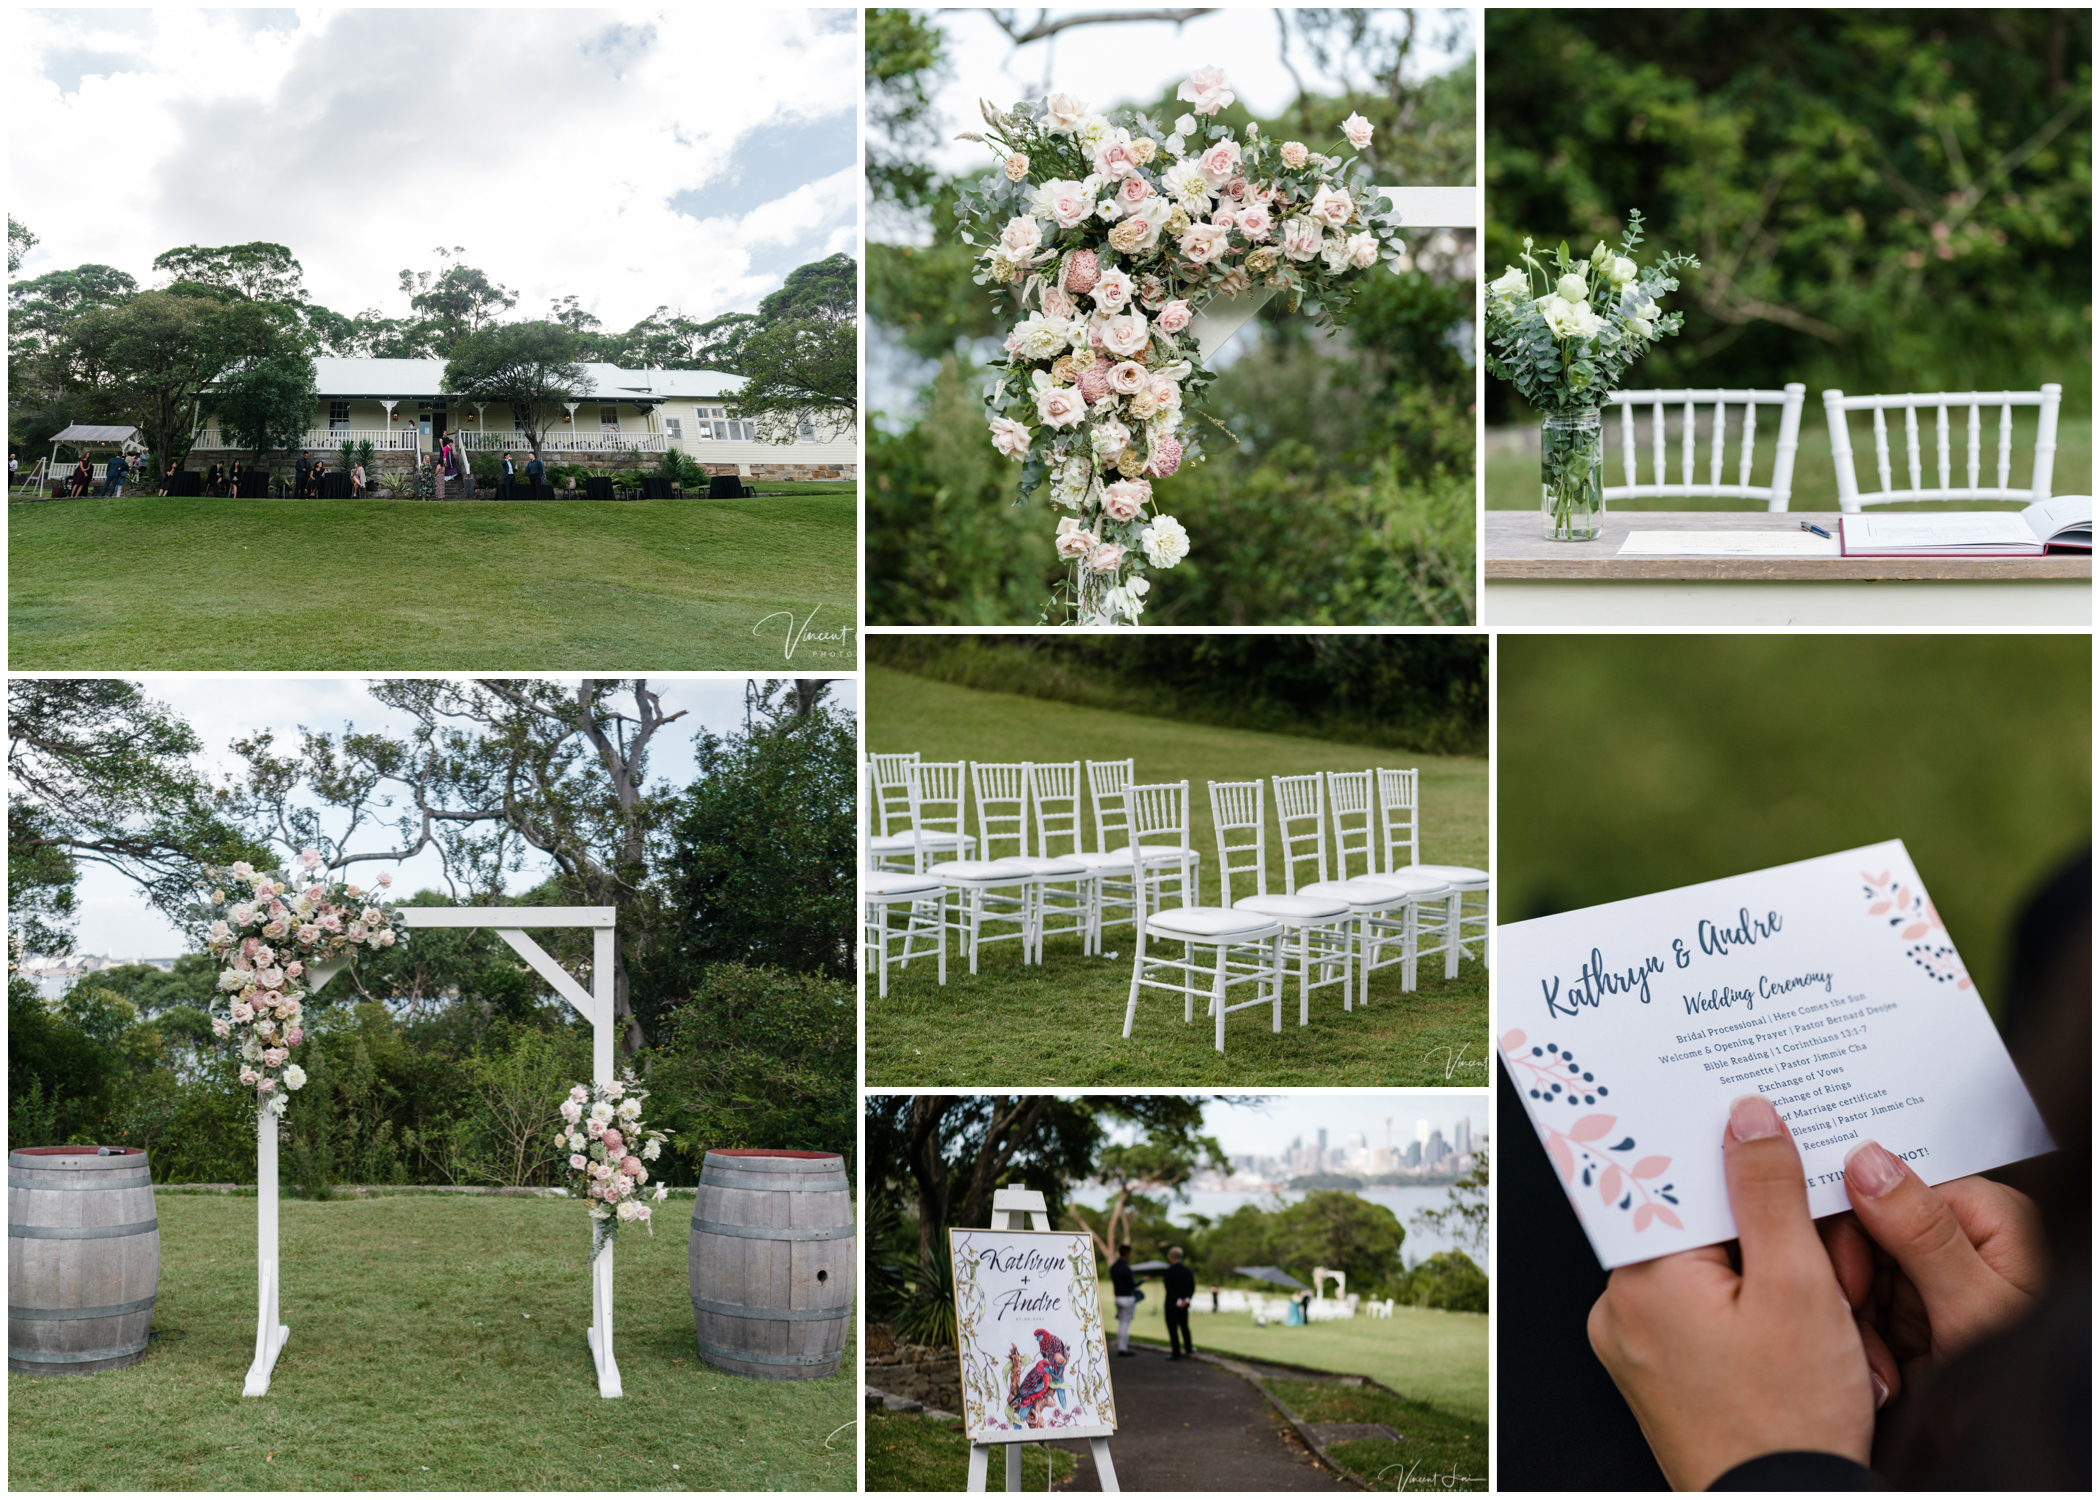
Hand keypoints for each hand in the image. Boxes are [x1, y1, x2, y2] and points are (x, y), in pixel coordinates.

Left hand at [1588, 1094, 1876, 1491]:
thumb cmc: (1790, 1420)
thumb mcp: (1797, 1287)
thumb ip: (1770, 1192)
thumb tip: (1746, 1116)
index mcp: (1641, 1275)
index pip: (1676, 1180)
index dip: (1735, 1165)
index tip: (1776, 1157)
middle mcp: (1621, 1306)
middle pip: (1699, 1227)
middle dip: (1771, 1234)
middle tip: (1831, 1267)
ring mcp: (1635, 1345)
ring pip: (1708, 1271)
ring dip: (1771, 1277)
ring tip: (1827, 1318)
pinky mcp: (1658, 1375)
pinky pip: (1701, 1316)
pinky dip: (1752, 1315)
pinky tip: (1803, 1342)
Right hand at [1819, 1148, 2044, 1394]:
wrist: (2025, 1466)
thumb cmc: (2021, 1388)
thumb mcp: (1971, 1308)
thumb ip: (1921, 1233)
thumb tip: (1868, 1160)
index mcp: (1987, 1219)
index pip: (1891, 1188)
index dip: (1855, 1229)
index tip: (1849, 1281)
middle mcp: (1959, 1242)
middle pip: (1866, 1230)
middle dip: (1853, 1283)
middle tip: (1855, 1323)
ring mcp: (1935, 1279)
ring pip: (1856, 1271)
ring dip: (1854, 1319)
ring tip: (1878, 1365)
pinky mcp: (1916, 1316)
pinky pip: (1862, 1307)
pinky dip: (1861, 1340)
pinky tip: (1882, 1373)